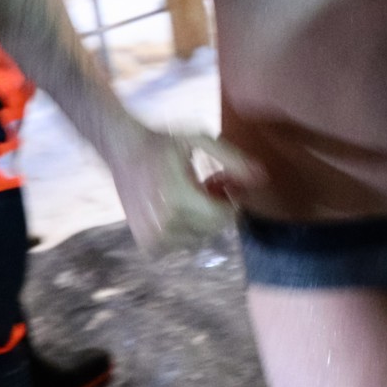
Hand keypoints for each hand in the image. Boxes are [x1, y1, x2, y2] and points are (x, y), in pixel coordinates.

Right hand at [104, 127, 263, 252]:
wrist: (123, 149)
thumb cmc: (164, 142)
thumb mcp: (200, 140)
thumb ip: (232, 158)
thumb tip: (263, 177)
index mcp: (177, 196)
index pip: (221, 218)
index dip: (231, 203)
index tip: (224, 186)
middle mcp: (163, 221)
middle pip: (211, 229)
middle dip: (216, 210)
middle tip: (207, 185)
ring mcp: (152, 236)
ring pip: (197, 240)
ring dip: (200, 221)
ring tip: (189, 195)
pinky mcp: (145, 243)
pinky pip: (180, 247)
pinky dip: (184, 231)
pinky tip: (177, 209)